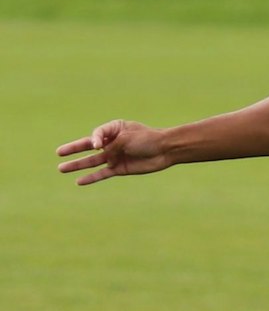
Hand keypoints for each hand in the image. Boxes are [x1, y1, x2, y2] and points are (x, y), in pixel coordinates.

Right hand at [57, 120, 171, 185]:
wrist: (166, 150)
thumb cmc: (148, 139)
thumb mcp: (126, 138)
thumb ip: (110, 147)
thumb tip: (99, 156)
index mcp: (114, 128)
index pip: (97, 133)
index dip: (94, 139)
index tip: (97, 145)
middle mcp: (112, 142)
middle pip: (88, 147)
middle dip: (73, 150)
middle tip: (59, 153)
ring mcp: (115, 156)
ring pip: (92, 161)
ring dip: (77, 165)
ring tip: (61, 169)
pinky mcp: (120, 168)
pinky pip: (102, 173)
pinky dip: (92, 177)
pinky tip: (79, 181)